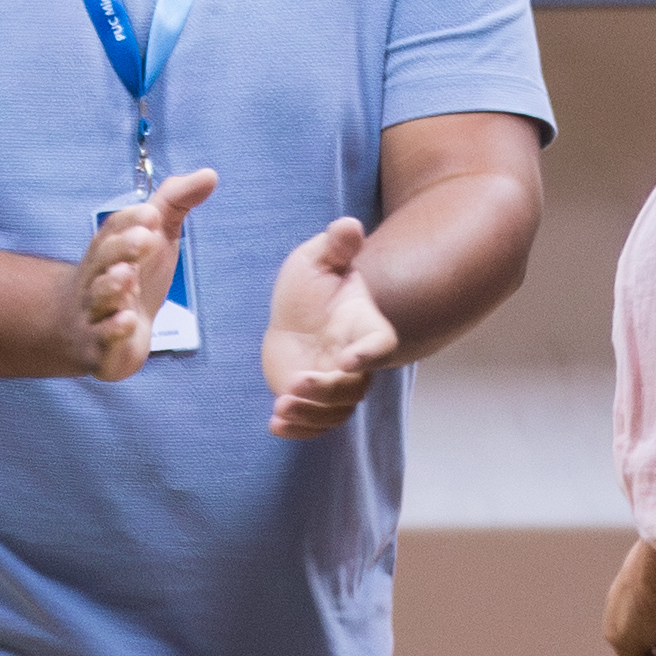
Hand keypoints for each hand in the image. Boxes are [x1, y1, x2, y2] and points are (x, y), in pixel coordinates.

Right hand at [54, 168, 217, 383]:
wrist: (96, 334)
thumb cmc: (130, 276)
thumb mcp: (156, 237)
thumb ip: (176, 203)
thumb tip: (210, 174)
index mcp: (110, 248)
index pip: (113, 228)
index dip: (131, 220)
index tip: (153, 215)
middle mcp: (98, 277)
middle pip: (102, 259)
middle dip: (122, 247)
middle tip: (147, 238)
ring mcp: (96, 312)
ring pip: (99, 297)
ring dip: (113, 286)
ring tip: (129, 276)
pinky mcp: (100, 346)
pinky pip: (102, 336)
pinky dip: (113, 329)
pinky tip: (127, 321)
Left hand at [261, 218, 404, 436]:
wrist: (296, 313)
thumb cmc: (312, 283)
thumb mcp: (318, 258)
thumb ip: (336, 245)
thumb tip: (348, 225)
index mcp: (364, 326)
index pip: (381, 344)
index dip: (369, 355)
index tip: (345, 360)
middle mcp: (356, 360)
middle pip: (354, 386)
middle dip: (326, 390)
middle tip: (294, 385)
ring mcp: (337, 382)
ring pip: (336, 411)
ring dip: (310, 415)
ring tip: (279, 408)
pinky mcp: (316, 400)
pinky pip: (316, 423)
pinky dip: (299, 430)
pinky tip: (274, 425)